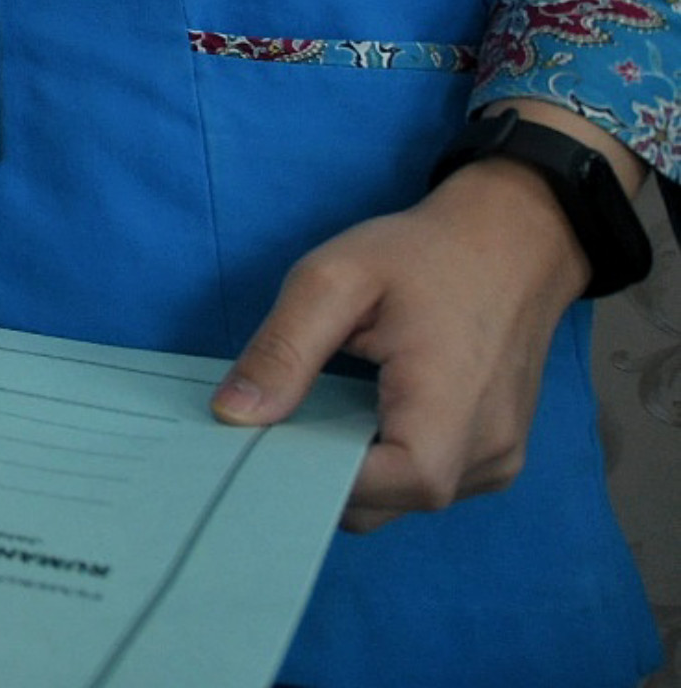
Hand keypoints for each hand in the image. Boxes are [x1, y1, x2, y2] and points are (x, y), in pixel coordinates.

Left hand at [211, 134, 606, 531]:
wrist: (512, 240)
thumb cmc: (424, 254)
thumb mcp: (335, 280)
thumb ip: (283, 351)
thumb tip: (233, 416)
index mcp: (449, 413)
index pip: (370, 490)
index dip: (304, 474)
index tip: (257, 441)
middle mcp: (484, 455)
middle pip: (381, 506)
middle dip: (317, 473)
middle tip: (272, 421)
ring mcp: (498, 461)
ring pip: (400, 500)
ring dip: (351, 468)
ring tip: (317, 408)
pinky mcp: (497, 454)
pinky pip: (426, 480)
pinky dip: (383, 460)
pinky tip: (359, 410)